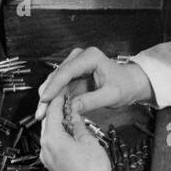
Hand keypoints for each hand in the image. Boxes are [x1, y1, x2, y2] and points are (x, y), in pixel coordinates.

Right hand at [35, 46, 153, 120]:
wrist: (130, 82)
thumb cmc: (124, 85)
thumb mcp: (111, 96)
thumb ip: (91, 101)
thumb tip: (71, 108)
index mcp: (90, 57)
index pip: (66, 71)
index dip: (53, 87)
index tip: (44, 100)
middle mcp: (79, 57)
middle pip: (57, 76)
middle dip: (47, 95)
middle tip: (40, 113)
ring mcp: (74, 65)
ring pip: (54, 81)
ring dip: (47, 98)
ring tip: (42, 114)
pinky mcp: (72, 74)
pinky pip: (59, 86)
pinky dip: (53, 98)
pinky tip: (48, 110)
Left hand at [38, 94, 111, 170]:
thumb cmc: (92, 170)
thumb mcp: (88, 140)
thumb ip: (77, 124)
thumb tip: (73, 113)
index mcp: (52, 139)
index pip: (52, 112)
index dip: (58, 99)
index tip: (64, 91)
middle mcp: (45, 148)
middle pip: (47, 123)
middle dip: (56, 111)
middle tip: (67, 101)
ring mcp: (47, 158)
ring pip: (49, 134)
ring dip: (57, 123)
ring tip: (69, 115)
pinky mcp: (52, 166)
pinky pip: (51, 145)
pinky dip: (58, 135)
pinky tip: (68, 133)